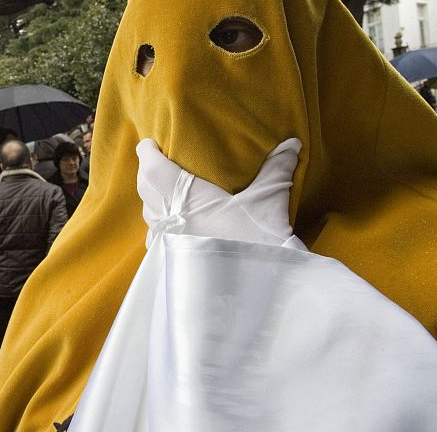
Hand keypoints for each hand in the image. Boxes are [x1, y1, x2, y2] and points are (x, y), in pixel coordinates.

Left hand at [136, 138, 301, 246]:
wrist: (249, 292)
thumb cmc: (255, 242)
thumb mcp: (268, 203)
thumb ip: (275, 170)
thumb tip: (291, 143)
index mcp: (187, 198)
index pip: (154, 170)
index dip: (146, 154)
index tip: (148, 144)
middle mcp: (170, 219)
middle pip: (145, 189)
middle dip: (146, 172)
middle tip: (152, 161)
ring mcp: (167, 242)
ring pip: (148, 214)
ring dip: (151, 199)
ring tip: (161, 191)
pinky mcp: (171, 262)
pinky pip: (155, 237)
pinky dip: (158, 225)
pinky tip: (170, 227)